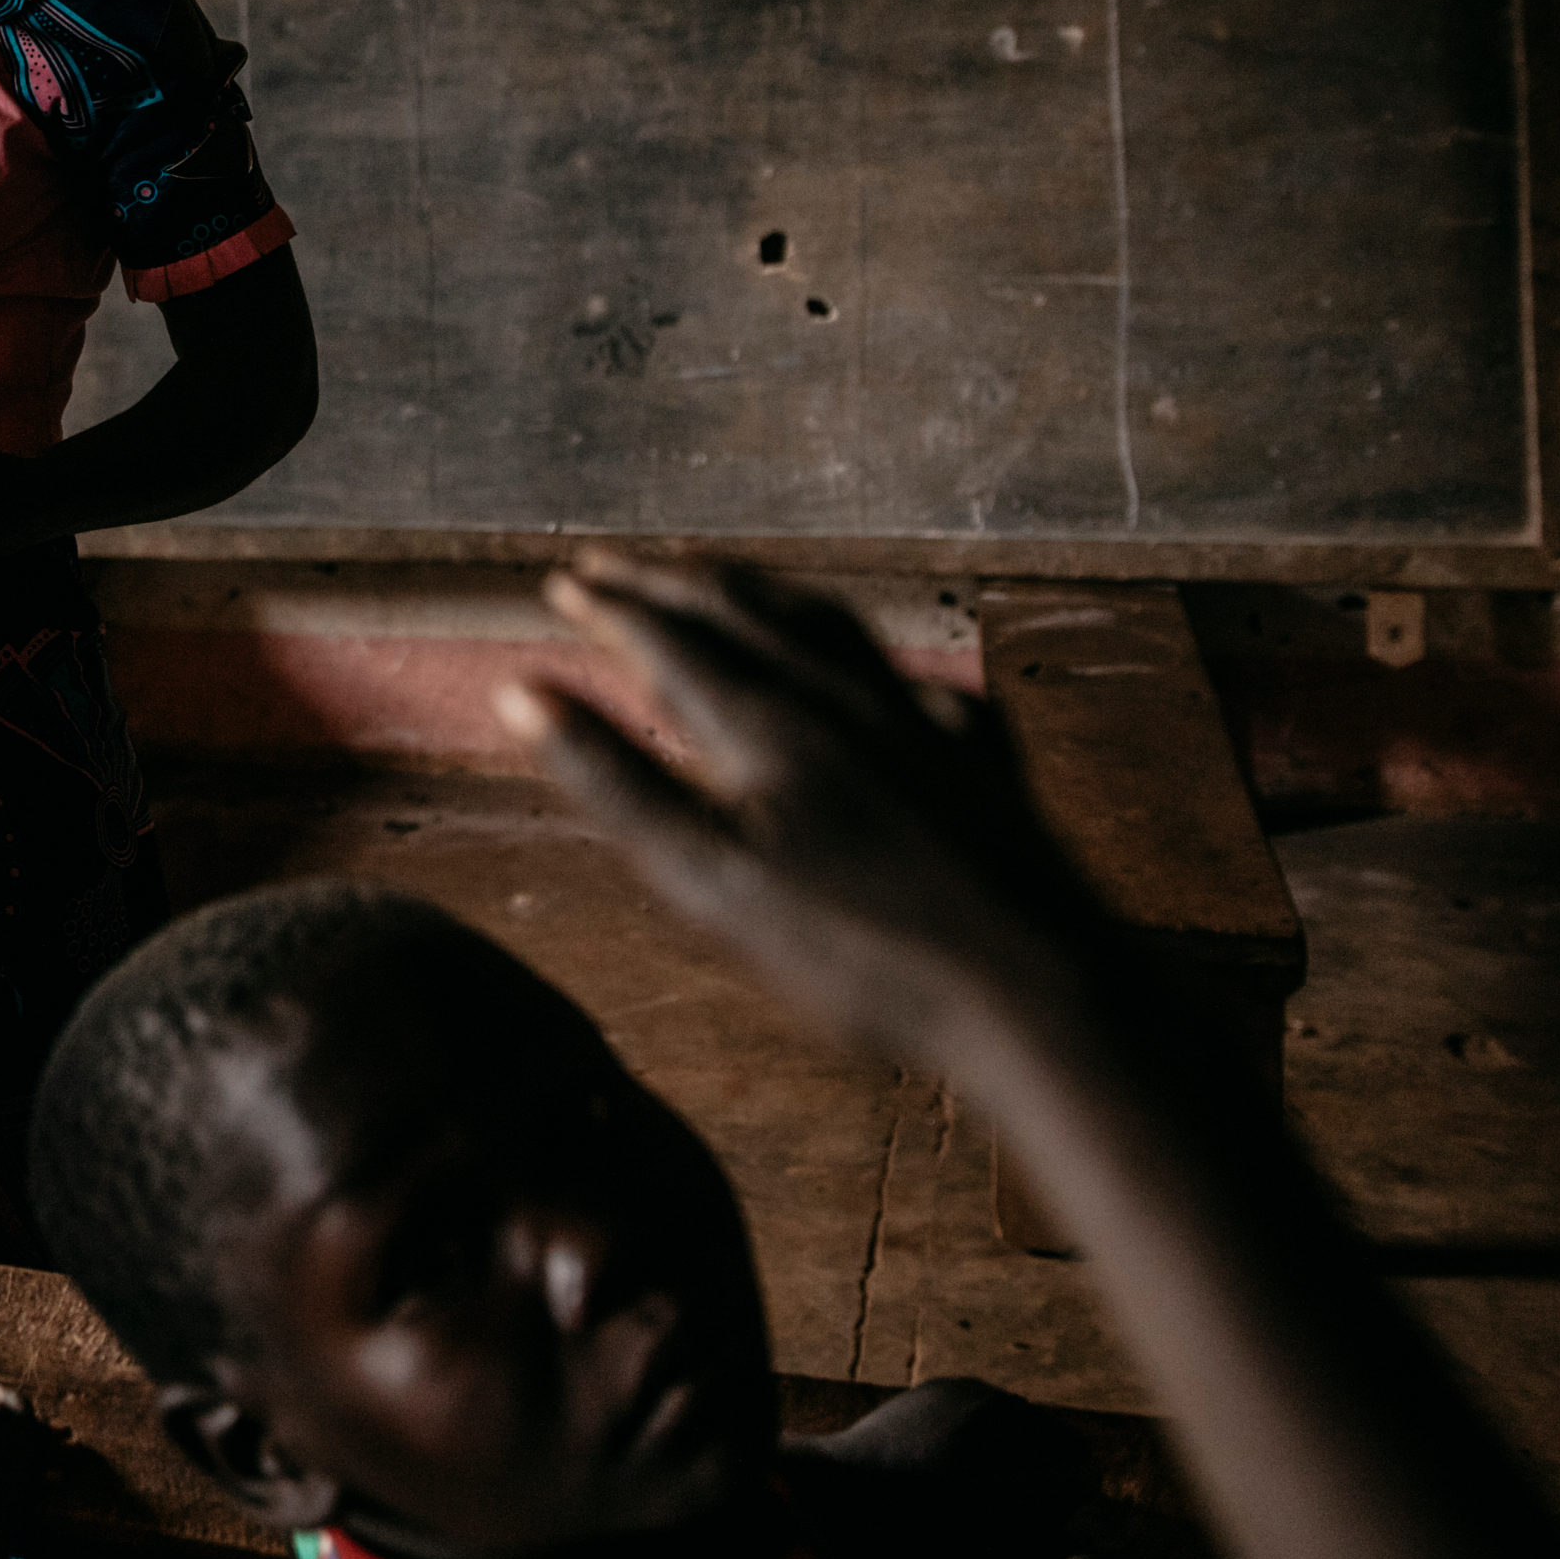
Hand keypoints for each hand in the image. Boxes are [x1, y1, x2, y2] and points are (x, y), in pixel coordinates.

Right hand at [496, 556, 1114, 1066]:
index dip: (613, 607)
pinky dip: (859, 653)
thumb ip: (616, 782)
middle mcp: (844, 700)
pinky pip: (908, 674)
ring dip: (760, 594)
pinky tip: (871, 674)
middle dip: (671, 583)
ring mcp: (921, 723)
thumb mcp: (710, 881)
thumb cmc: (859, 955)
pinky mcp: (982, 761)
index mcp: (769, 725)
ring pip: (827, 627)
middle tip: (615, 564)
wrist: (1035, 993)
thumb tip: (524, 694)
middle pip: (745, 615)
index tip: (564, 581)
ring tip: (725, 583)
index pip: (672, 639)